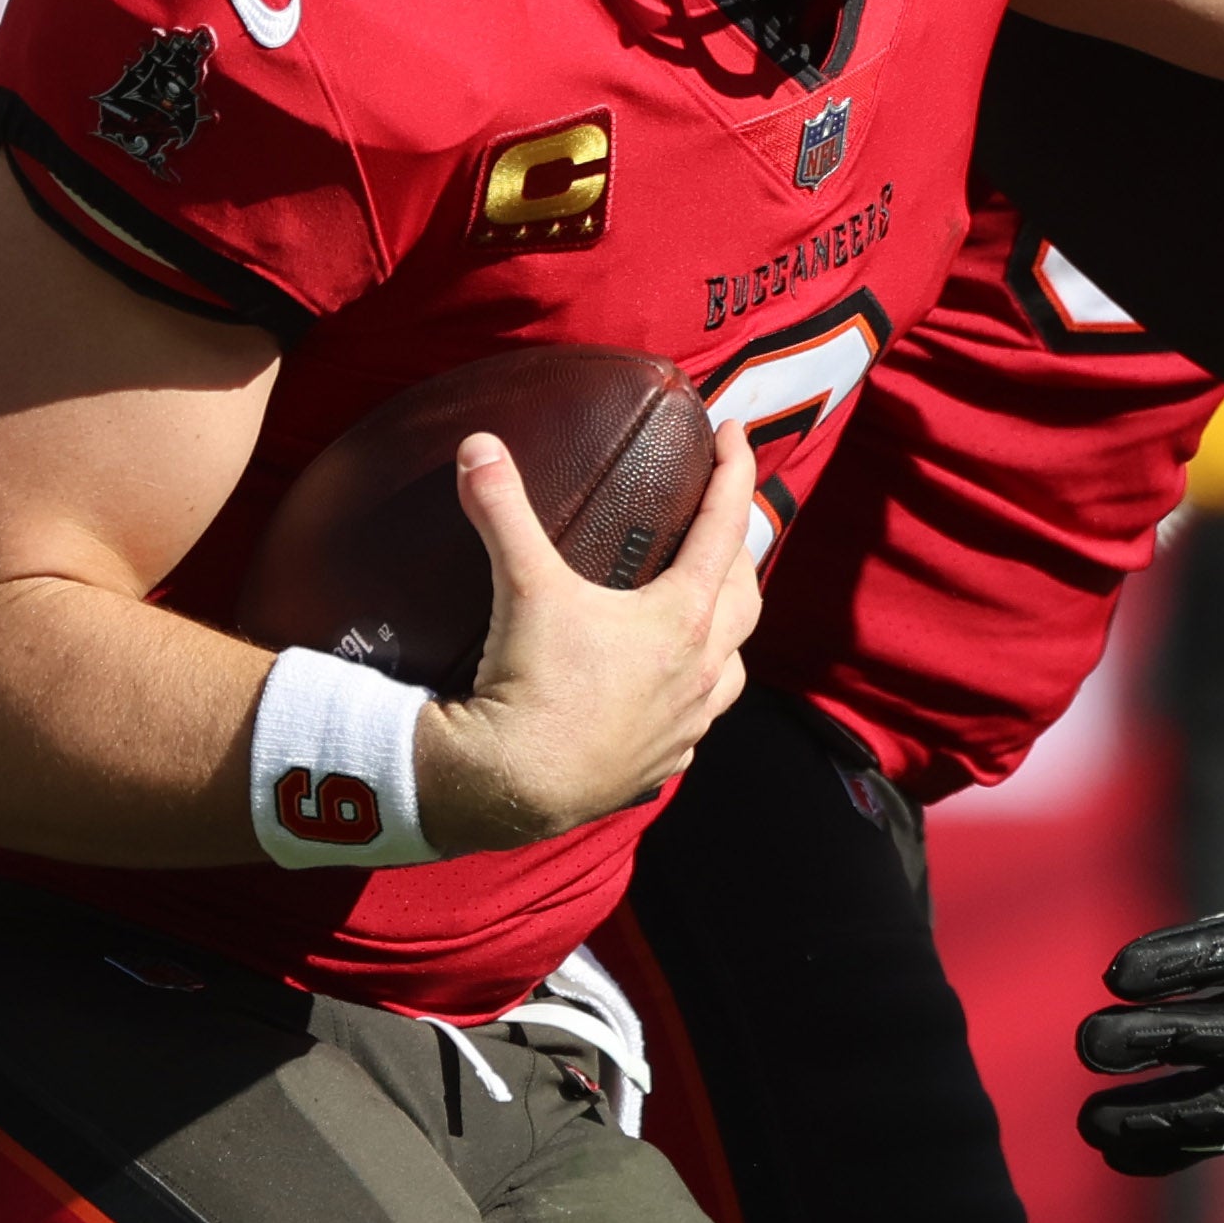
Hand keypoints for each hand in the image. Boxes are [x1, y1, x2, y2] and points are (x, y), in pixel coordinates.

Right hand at [415, 419, 762, 853]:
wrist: (511, 788)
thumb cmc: (532, 686)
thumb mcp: (522, 588)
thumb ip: (503, 511)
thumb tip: (478, 446)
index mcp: (684, 619)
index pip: (726, 527)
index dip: (735, 472)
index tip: (735, 434)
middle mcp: (702, 671)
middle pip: (745, 596)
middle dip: (737, 553)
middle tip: (718, 523)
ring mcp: (688, 723)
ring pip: (732, 667)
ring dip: (726, 632)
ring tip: (704, 611)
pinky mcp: (664, 762)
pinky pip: (697, 721)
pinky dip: (692, 695)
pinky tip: (667, 690)